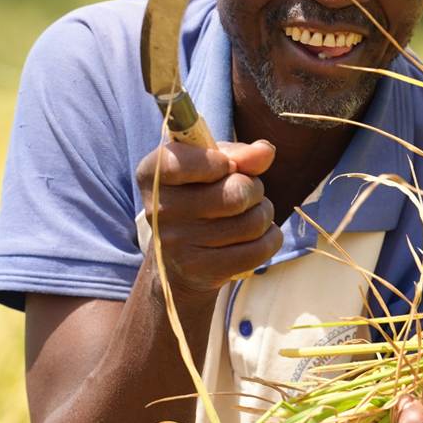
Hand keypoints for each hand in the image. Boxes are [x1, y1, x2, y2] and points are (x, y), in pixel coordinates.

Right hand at [133, 138, 281, 298]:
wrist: (181, 258)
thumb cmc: (201, 197)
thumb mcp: (212, 165)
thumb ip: (239, 154)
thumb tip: (265, 152)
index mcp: (153, 174)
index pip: (180, 162)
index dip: (218, 161)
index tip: (226, 165)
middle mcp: (159, 210)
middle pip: (237, 192)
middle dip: (254, 188)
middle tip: (246, 192)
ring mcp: (178, 244)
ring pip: (254, 222)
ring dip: (263, 213)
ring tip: (248, 214)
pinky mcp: (201, 270)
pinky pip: (261, 248)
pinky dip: (270, 238)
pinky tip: (255, 236)